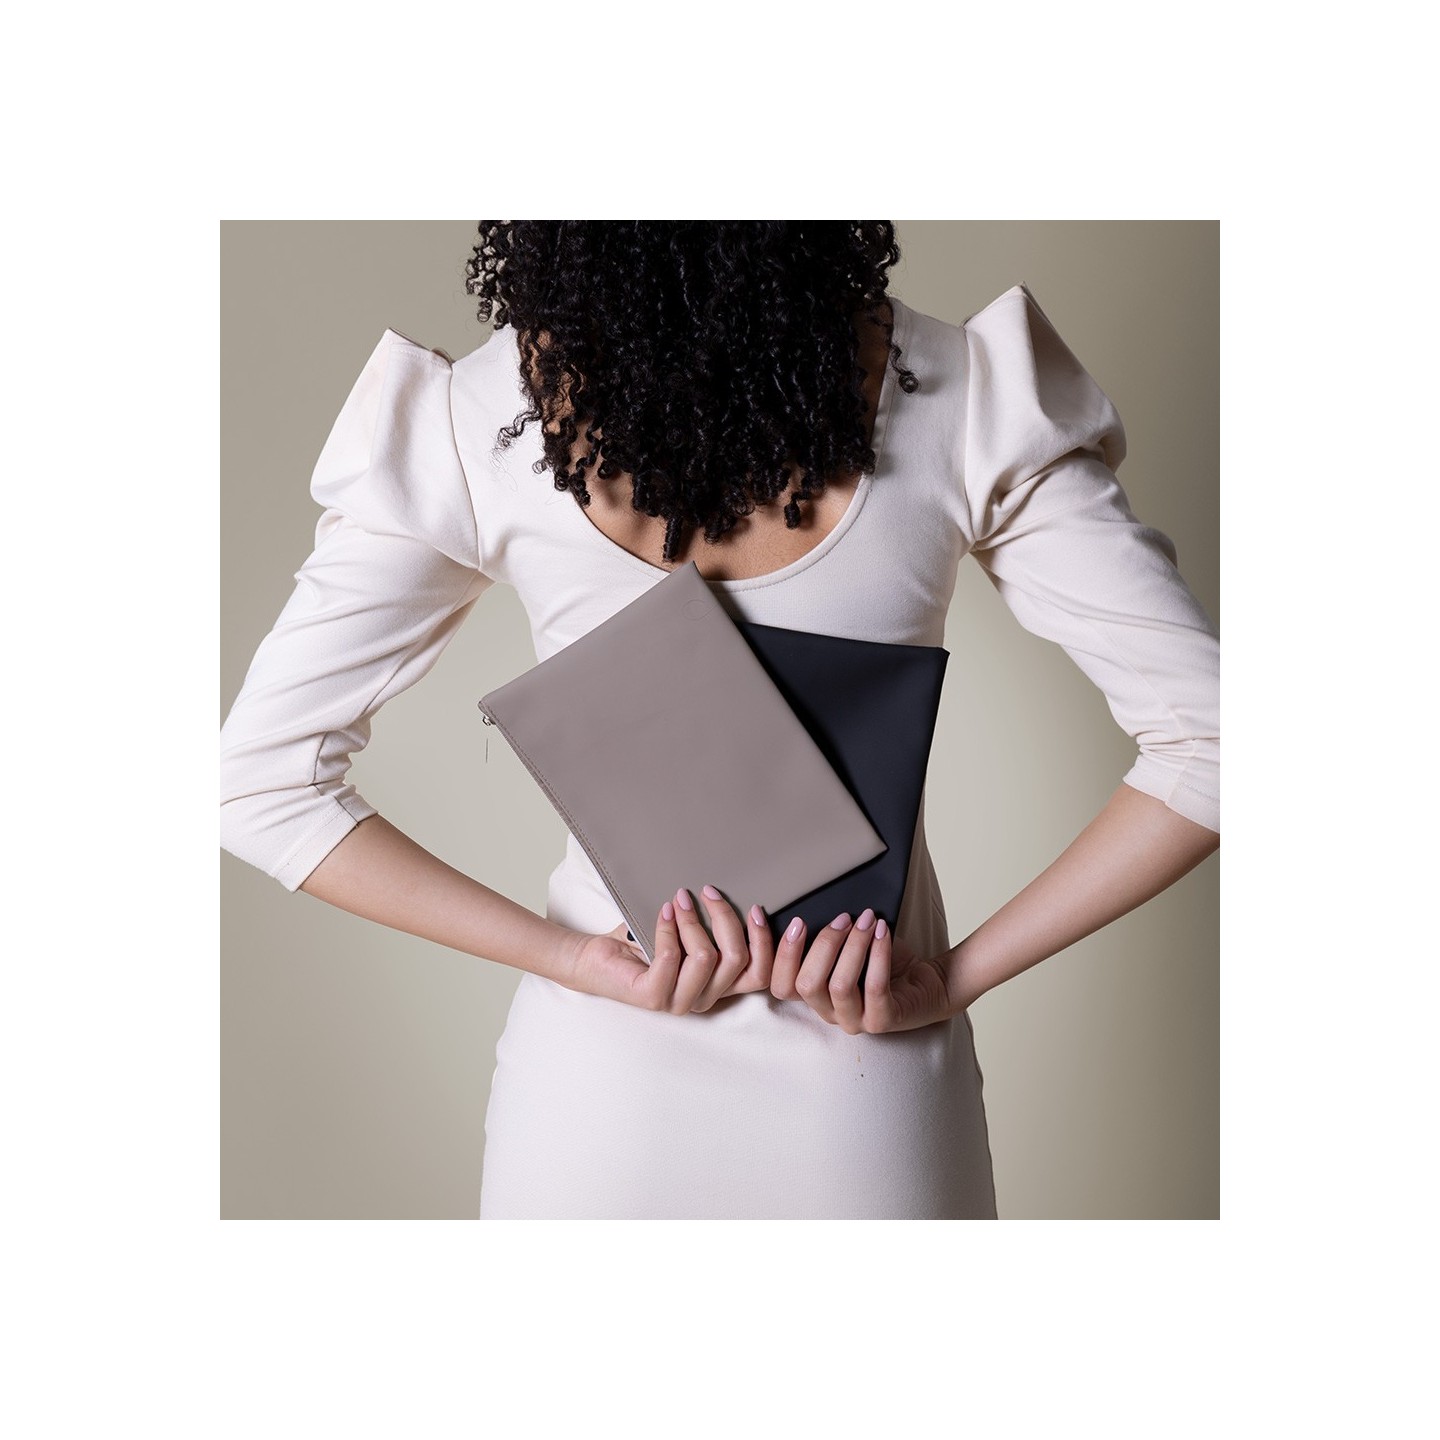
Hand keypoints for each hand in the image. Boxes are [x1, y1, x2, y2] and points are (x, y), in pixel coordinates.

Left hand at [562, 884, 773, 1013]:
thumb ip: (713, 926)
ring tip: (678, 900)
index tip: (758, 906)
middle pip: (738, 959)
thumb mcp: (688, 932)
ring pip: (707, 956)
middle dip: (725, 916)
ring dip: (693, 920)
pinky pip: (672, 956)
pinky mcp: (654, 997)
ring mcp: (679, 1001)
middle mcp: (703, 998)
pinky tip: (662, 912)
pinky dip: (668, 928)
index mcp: (718, 986)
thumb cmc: (643, 940)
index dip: (767, 942)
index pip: (760, 973)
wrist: (595, 957)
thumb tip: (735, 892)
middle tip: (708, 891)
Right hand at [770, 908, 957, 1034]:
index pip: (780, 984)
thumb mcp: (846, 946)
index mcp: (815, 997)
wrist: (930, 980)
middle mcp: (830, 1013)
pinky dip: (877, 953)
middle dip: (821, 944)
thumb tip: (801, 903)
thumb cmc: (884, 960)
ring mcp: (856, 1021)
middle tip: (841, 917)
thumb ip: (823, 937)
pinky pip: (874, 986)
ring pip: (839, 985)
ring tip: (866, 920)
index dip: (776, 952)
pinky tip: (882, 930)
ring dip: (852, 945)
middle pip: (806, 984)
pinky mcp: (884, 1021)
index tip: (768, 914)